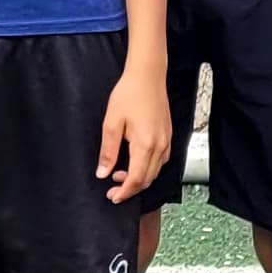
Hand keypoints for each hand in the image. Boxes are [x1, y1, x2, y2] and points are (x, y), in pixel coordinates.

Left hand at [96, 59, 171, 201]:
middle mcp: (160, 146)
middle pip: (148, 179)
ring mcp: (166, 141)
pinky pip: (161, 161)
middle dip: (131, 188)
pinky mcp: (168, 135)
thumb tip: (103, 173)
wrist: (147, 75)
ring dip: (140, 178)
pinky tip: (136, 162)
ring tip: (120, 174)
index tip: (113, 196)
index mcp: (145, 144)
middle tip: (113, 189)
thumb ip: (108, 151)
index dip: (124, 191)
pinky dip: (148, 168)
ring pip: (155, 171)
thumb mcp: (111, 123)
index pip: (137, 179)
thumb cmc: (129, 94)